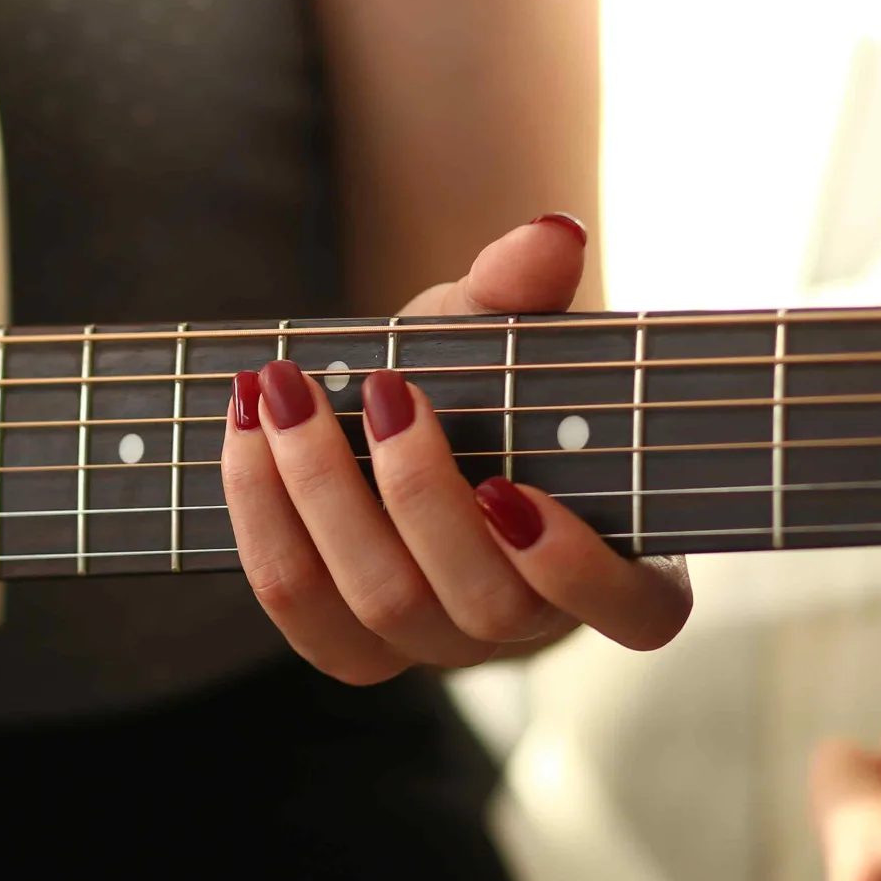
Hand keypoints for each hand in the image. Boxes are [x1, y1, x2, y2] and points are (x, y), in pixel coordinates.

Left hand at [221, 214, 691, 682]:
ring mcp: (435, 646)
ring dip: (323, 493)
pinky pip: (297, 604)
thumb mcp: (498, 329)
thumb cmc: (480, 382)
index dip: (577, 568)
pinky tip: (244, 430)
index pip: (636, 611)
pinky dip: (263, 513)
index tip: (509, 486)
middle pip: (483, 603)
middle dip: (420, 493)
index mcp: (617, 564)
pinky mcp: (348, 645)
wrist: (391, 415)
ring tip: (284, 392)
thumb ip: (525, 291)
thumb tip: (551, 234)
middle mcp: (529, 624)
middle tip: (384, 389)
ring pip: (384, 605)